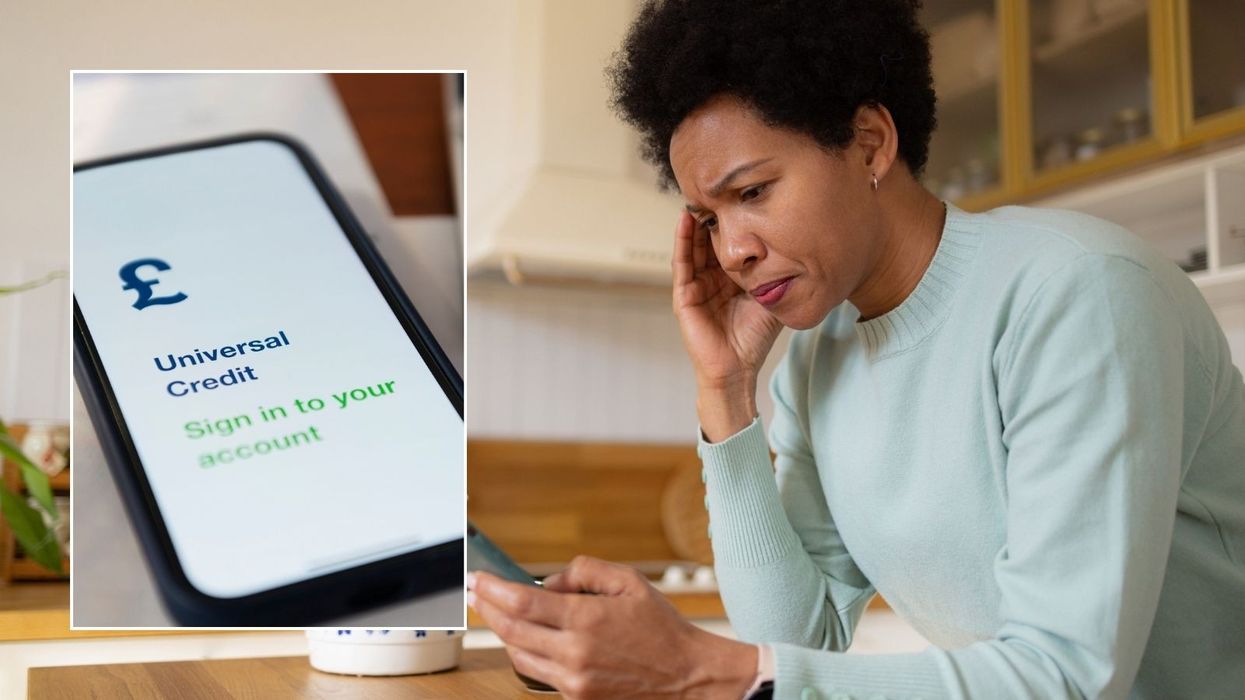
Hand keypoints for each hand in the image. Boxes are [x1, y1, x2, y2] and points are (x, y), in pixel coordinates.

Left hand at [468, 555, 756, 698]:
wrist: (689, 678)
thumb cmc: (662, 630)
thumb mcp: (629, 582)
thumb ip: (584, 571)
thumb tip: (548, 582)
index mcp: (587, 619)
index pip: (522, 602)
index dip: (492, 589)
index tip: (476, 578)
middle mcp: (574, 653)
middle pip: (510, 630)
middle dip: (486, 609)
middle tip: (474, 593)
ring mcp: (574, 682)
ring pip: (518, 655)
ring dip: (503, 632)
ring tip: (497, 613)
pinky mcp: (577, 699)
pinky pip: (539, 674)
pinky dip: (528, 654)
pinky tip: (529, 639)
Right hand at [672, 211, 782, 439]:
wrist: (738, 369)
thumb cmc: (754, 338)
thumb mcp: (771, 296)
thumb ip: (778, 274)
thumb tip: (802, 248)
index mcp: (731, 280)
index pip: (729, 244)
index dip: (732, 222)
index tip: (738, 196)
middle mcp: (711, 280)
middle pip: (708, 241)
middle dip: (711, 216)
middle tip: (715, 187)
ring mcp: (695, 287)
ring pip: (693, 246)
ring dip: (694, 222)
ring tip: (698, 195)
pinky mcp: (684, 297)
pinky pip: (682, 263)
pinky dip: (682, 240)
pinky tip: (685, 219)